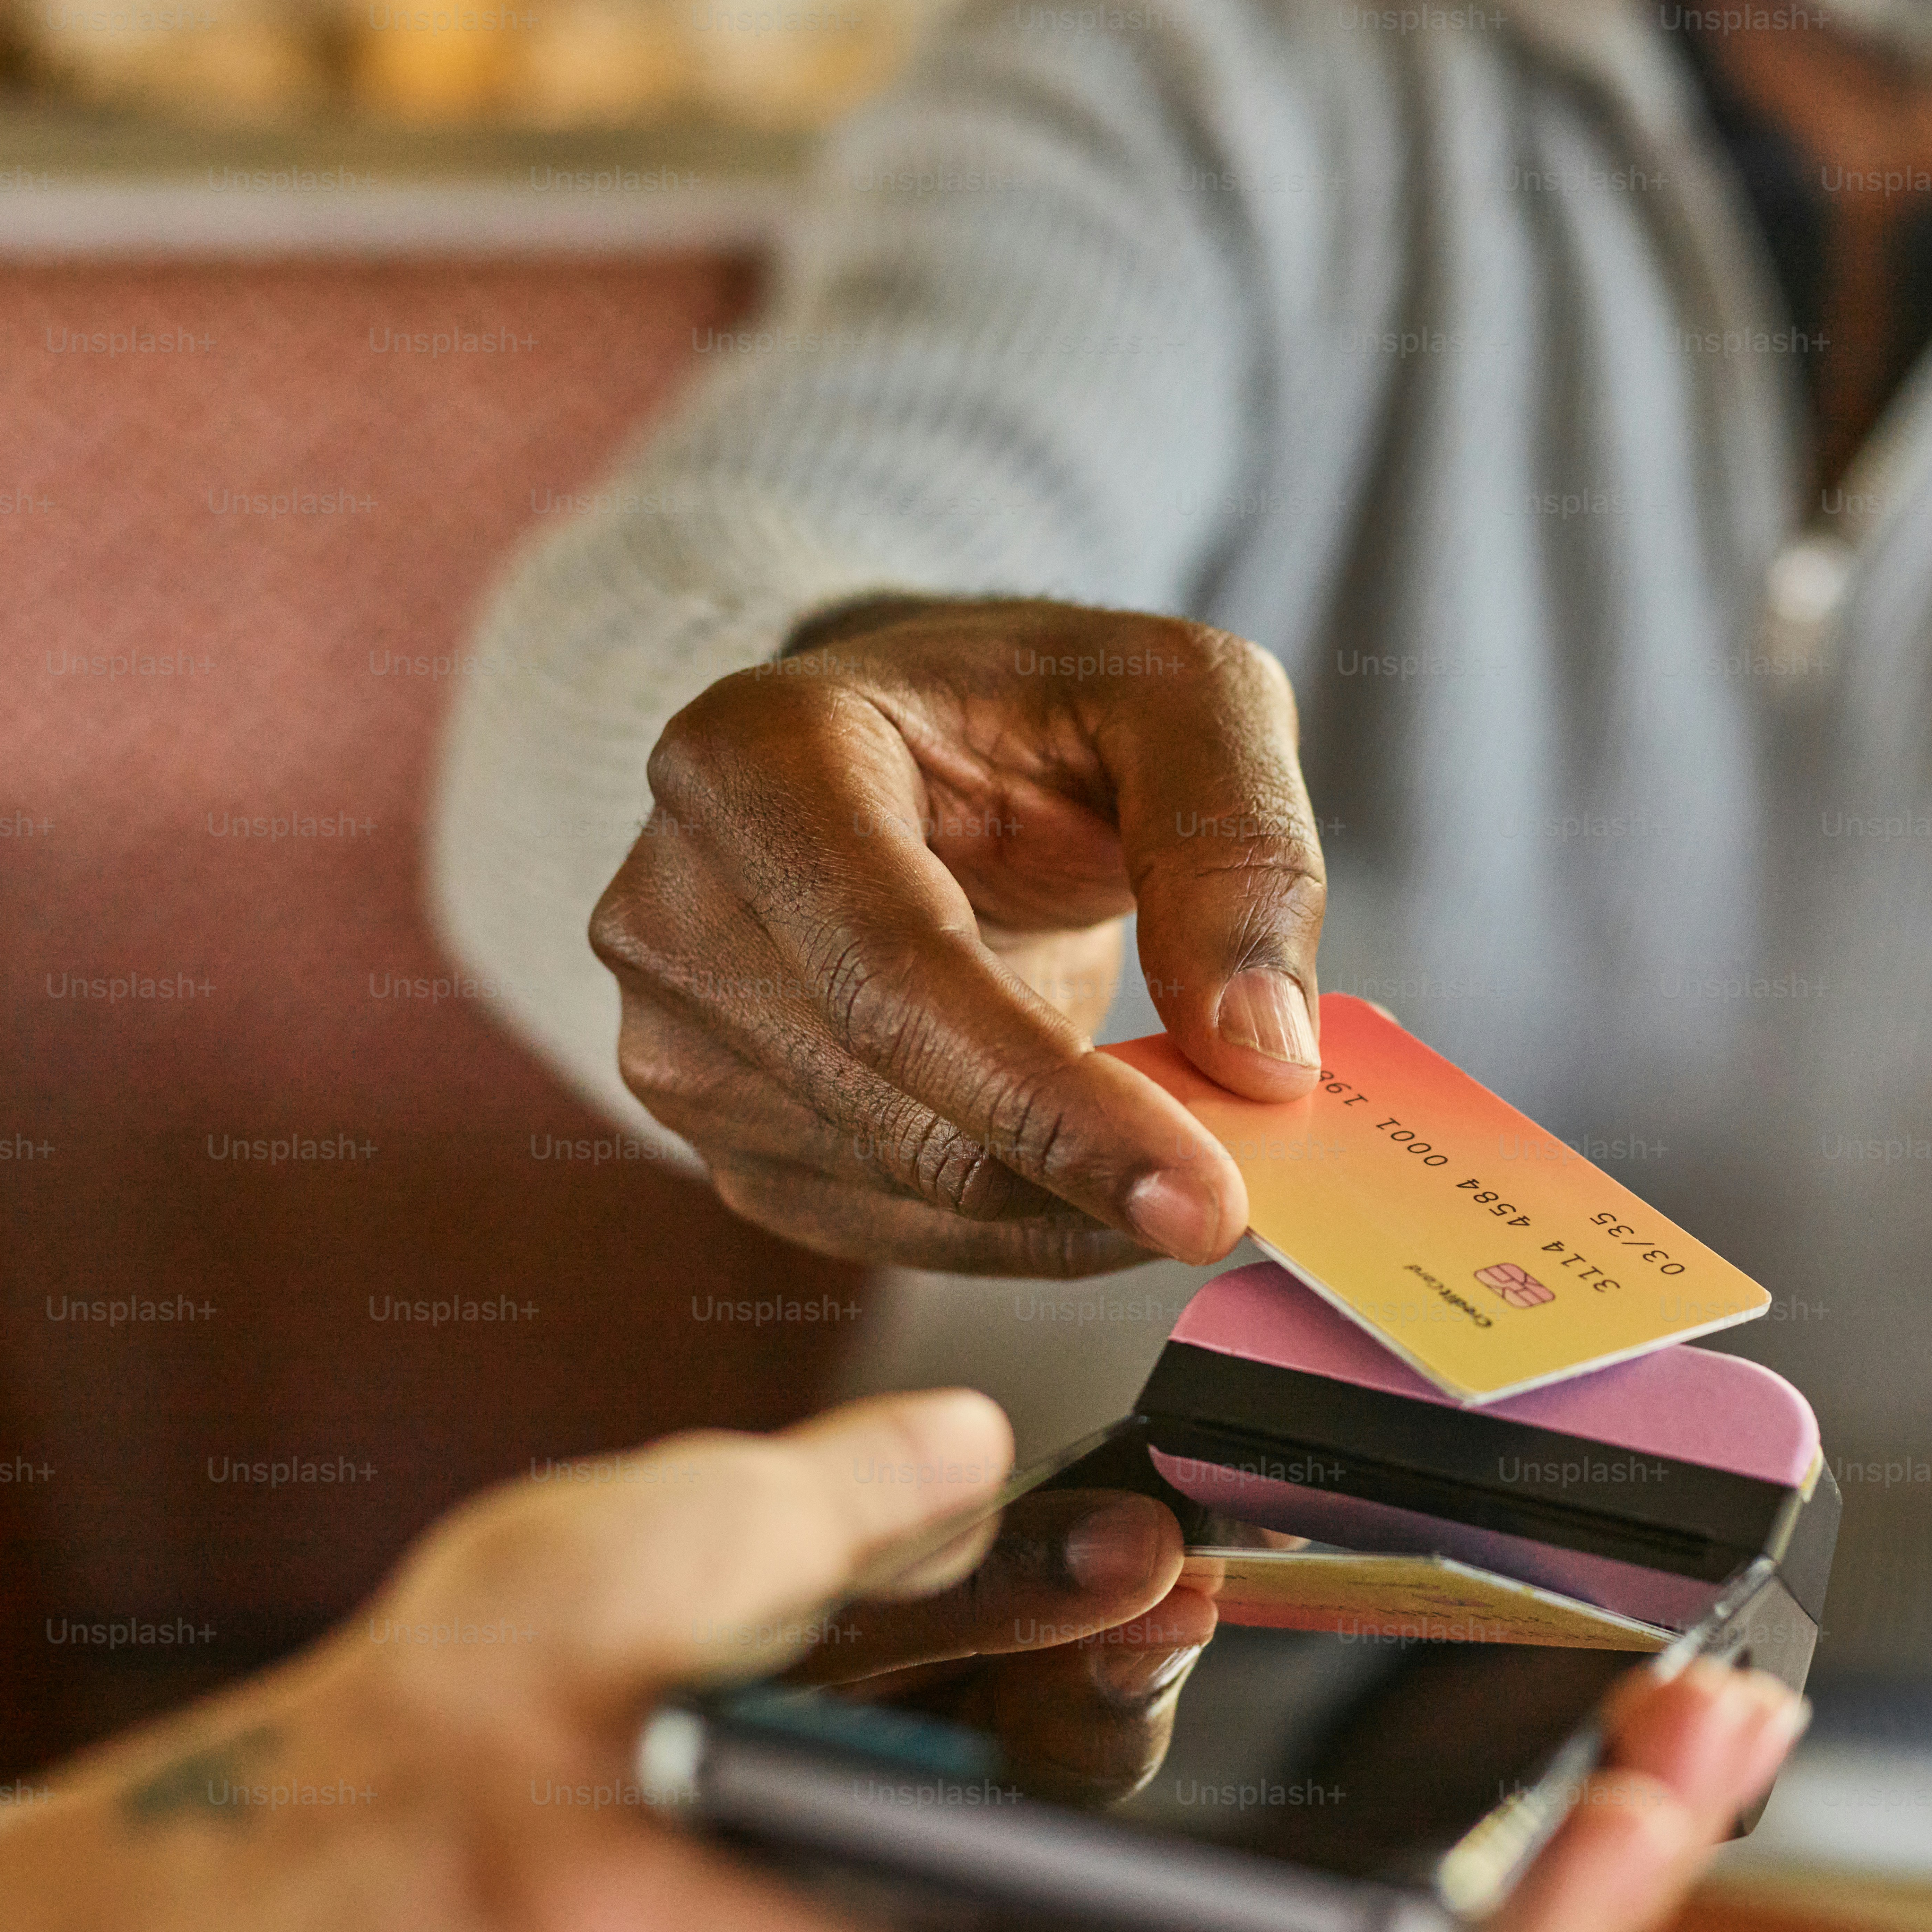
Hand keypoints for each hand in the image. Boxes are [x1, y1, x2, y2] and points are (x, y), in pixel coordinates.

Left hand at [0, 1389, 1805, 1931]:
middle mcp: (1074, 1927)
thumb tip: (963, 1456)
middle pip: (1385, 1907)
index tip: (1551, 1620)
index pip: (1267, 1797)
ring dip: (1589, 1886)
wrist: (409, 1837)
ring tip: (1717, 1758)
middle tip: (1714, 1706)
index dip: (1428, 1728)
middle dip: (1579, 1819)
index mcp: (1007, 1802)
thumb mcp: (722, 1527)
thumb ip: (859, 1494)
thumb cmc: (514, 1690)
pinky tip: (1611, 1863)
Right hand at [589, 595, 1328, 1274]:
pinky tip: (1100, 1171)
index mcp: (751, 759)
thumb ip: (1237, 852)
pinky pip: (896, 1232)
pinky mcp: (716, 1129)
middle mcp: (673, 905)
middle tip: (1246, 1185)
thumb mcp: (1183, 699)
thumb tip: (1261, 1057)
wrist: (915, 747)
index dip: (1057, 1108)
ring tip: (1177, 1132)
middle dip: (1091, 1170)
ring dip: (1070, 1200)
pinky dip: (1028, 1227)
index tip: (1206, 1203)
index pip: (899, 982)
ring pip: (908, 1193)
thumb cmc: (1041, 704)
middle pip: (902, 1113)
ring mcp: (670, 1034)